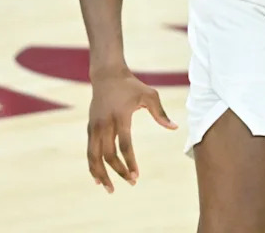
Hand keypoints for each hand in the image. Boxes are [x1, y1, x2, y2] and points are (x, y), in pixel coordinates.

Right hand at [86, 70, 177, 192]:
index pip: (124, 145)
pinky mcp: (89, 128)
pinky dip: (92, 165)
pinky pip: (89, 151)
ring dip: (101, 174)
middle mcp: (104, 124)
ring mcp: (94, 126)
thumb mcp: (149, 95)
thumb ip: (160, 113)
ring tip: (110, 189)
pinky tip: (98, 178)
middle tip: (131, 182)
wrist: (107, 75)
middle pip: (108, 155)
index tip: (136, 175)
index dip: (130, 162)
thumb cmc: (131, 85)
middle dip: (119, 171)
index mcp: (120, 117)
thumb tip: (175, 128)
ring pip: (94, 156)